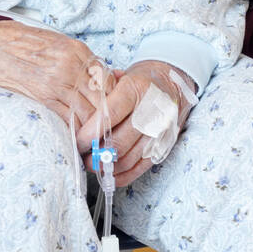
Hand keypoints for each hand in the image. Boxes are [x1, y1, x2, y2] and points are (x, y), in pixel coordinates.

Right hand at [0, 20, 114, 151]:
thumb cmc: (25, 45)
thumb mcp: (60, 45)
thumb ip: (82, 63)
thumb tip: (103, 83)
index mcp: (79, 52)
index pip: (109, 82)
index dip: (115, 103)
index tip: (115, 115)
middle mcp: (73, 66)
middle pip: (103, 101)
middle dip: (107, 121)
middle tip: (109, 135)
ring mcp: (58, 82)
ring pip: (88, 114)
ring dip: (92, 131)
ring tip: (95, 142)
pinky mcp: (43, 97)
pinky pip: (68, 119)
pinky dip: (74, 132)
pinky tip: (76, 139)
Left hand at [78, 60, 196, 187]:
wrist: (173, 85)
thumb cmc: (141, 82)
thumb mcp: (121, 76)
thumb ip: (100, 92)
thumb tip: (79, 115)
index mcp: (136, 89)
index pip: (109, 116)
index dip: (90, 133)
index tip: (78, 141)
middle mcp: (151, 111)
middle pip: (118, 142)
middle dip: (96, 154)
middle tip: (83, 156)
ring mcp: (160, 132)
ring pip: (128, 159)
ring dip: (107, 167)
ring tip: (94, 164)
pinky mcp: (165, 147)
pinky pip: (141, 167)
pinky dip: (123, 175)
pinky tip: (110, 174)